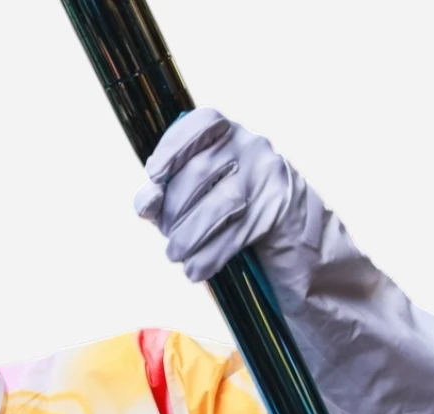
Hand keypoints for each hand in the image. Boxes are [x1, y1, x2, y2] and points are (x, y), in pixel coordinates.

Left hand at [133, 107, 292, 283]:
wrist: (287, 230)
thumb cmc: (229, 208)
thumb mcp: (196, 194)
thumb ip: (165, 193)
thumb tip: (146, 204)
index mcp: (228, 133)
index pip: (201, 123)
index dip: (172, 147)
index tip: (154, 175)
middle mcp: (251, 147)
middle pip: (200, 172)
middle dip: (174, 209)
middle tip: (167, 236)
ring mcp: (266, 179)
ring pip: (220, 205)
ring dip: (189, 236)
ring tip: (174, 254)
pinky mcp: (275, 212)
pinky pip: (236, 235)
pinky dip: (209, 256)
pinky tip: (194, 270)